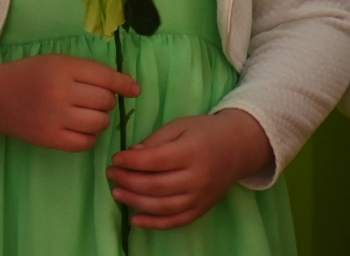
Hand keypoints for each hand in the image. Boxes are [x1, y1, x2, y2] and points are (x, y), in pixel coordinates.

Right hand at [0, 54, 138, 150]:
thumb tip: (129, 87)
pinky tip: (78, 129)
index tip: (134, 90)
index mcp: (61, 68)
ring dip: (99, 120)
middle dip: (105, 101)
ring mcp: (55, 118)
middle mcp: (60, 92)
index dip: (124, 84)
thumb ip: (87, 71)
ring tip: (84, 115)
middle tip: (91, 100)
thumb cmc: (28, 76)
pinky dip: (89, 137)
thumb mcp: (54, 63)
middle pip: (105, 101)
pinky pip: (87, 143)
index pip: (105, 77)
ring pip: (100, 123)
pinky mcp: (51, 139)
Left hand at [107, 109, 272, 229]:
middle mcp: (198, 178)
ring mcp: (201, 197)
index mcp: (191, 152)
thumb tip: (130, 155)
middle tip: (111, 174)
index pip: (155, 160)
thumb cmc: (203, 132)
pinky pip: (177, 221)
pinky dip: (155, 224)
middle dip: (128, 181)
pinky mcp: (203, 209)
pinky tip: (135, 220)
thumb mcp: (178, 126)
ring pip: (164, 206)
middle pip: (156, 186)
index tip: (115, 158)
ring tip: (117, 193)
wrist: (238, 148)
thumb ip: (154, 141)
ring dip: (136, 202)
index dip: (131, 161)